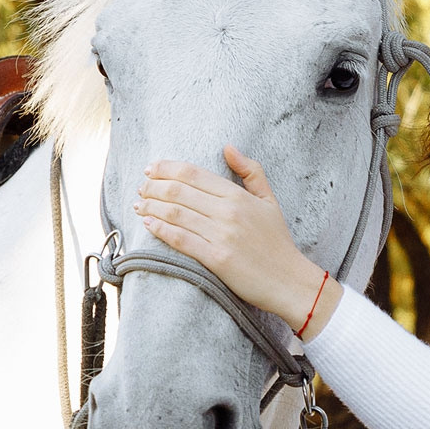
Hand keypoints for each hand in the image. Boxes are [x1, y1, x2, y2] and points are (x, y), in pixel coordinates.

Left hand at [135, 147, 334, 337]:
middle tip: (141, 188)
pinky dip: (160, 229)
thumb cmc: (278, 242)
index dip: (167, 168)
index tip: (151, 169)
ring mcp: (222, 236)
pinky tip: (148, 223)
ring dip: (151, 206)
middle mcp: (228, 213)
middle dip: (153, 186)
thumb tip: (229, 147)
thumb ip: (251, 171)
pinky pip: (181, 239)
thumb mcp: (270, 201)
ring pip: (175, 213)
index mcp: (239, 196)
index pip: (194, 174)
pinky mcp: (216, 259)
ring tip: (139, 204)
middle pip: (179, 191)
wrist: (290, 281)